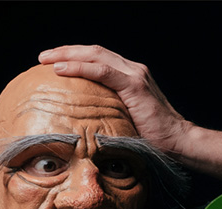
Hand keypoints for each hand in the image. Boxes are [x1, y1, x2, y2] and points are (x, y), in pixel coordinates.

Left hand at [39, 45, 193, 155]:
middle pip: (93, 51)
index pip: (97, 59)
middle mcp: (133, 70)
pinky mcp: (135, 85)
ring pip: (95, 55)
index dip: (74, 57)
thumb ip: (110, 112)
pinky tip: (61, 69)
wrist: (179, 142)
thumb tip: (84, 121)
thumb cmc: (154, 139)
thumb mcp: (127, 121)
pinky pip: (102, 70)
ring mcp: (135, 75)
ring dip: (67, 55)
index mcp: (130, 76)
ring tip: (45, 59)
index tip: (53, 63)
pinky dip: (79, 67)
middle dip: (65, 51)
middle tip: (42, 56)